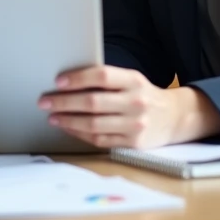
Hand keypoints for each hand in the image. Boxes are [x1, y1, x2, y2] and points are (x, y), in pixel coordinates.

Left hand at [39, 66, 219, 148]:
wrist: (175, 118)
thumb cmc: (143, 95)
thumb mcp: (132, 80)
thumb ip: (107, 80)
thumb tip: (68, 81)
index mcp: (134, 81)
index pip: (102, 76)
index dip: (78, 78)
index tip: (58, 81)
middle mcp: (136, 102)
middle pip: (93, 102)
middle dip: (64, 102)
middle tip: (45, 101)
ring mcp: (135, 125)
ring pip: (94, 124)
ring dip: (68, 120)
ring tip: (52, 117)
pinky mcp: (133, 144)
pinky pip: (100, 139)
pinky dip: (80, 134)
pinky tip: (69, 128)